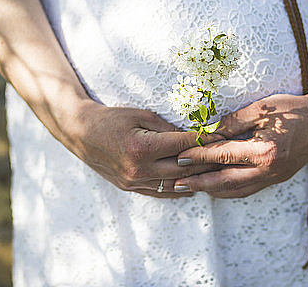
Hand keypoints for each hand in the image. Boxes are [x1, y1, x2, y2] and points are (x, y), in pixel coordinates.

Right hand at [57, 100, 221, 197]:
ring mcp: (134, 182)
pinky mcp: (131, 187)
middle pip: (184, 169)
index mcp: (143, 148)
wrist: (80, 133)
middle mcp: (140, 170)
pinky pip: (161, 192)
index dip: (206, 140)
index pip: (184, 146)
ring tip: (215, 171)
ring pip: (175, 185)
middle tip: (226, 156)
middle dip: (208, 162)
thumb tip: (194, 135)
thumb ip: (168, 127)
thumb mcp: (141, 115)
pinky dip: (179, 189)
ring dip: (197, 179)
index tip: (222, 136)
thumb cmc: (112, 118)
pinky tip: (193, 184)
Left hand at [173, 79, 307, 197]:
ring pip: (237, 191)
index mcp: (265, 151)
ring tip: (190, 187)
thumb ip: (231, 122)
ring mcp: (275, 178)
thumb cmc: (293, 108)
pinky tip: (215, 186)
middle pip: (226, 182)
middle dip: (199, 183)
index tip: (179, 157)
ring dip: (211, 190)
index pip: (223, 156)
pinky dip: (229, 189)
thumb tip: (205, 132)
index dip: (199, 157)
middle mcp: (270, 170)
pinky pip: (248, 189)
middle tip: (175, 183)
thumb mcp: (260, 108)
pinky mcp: (277, 179)